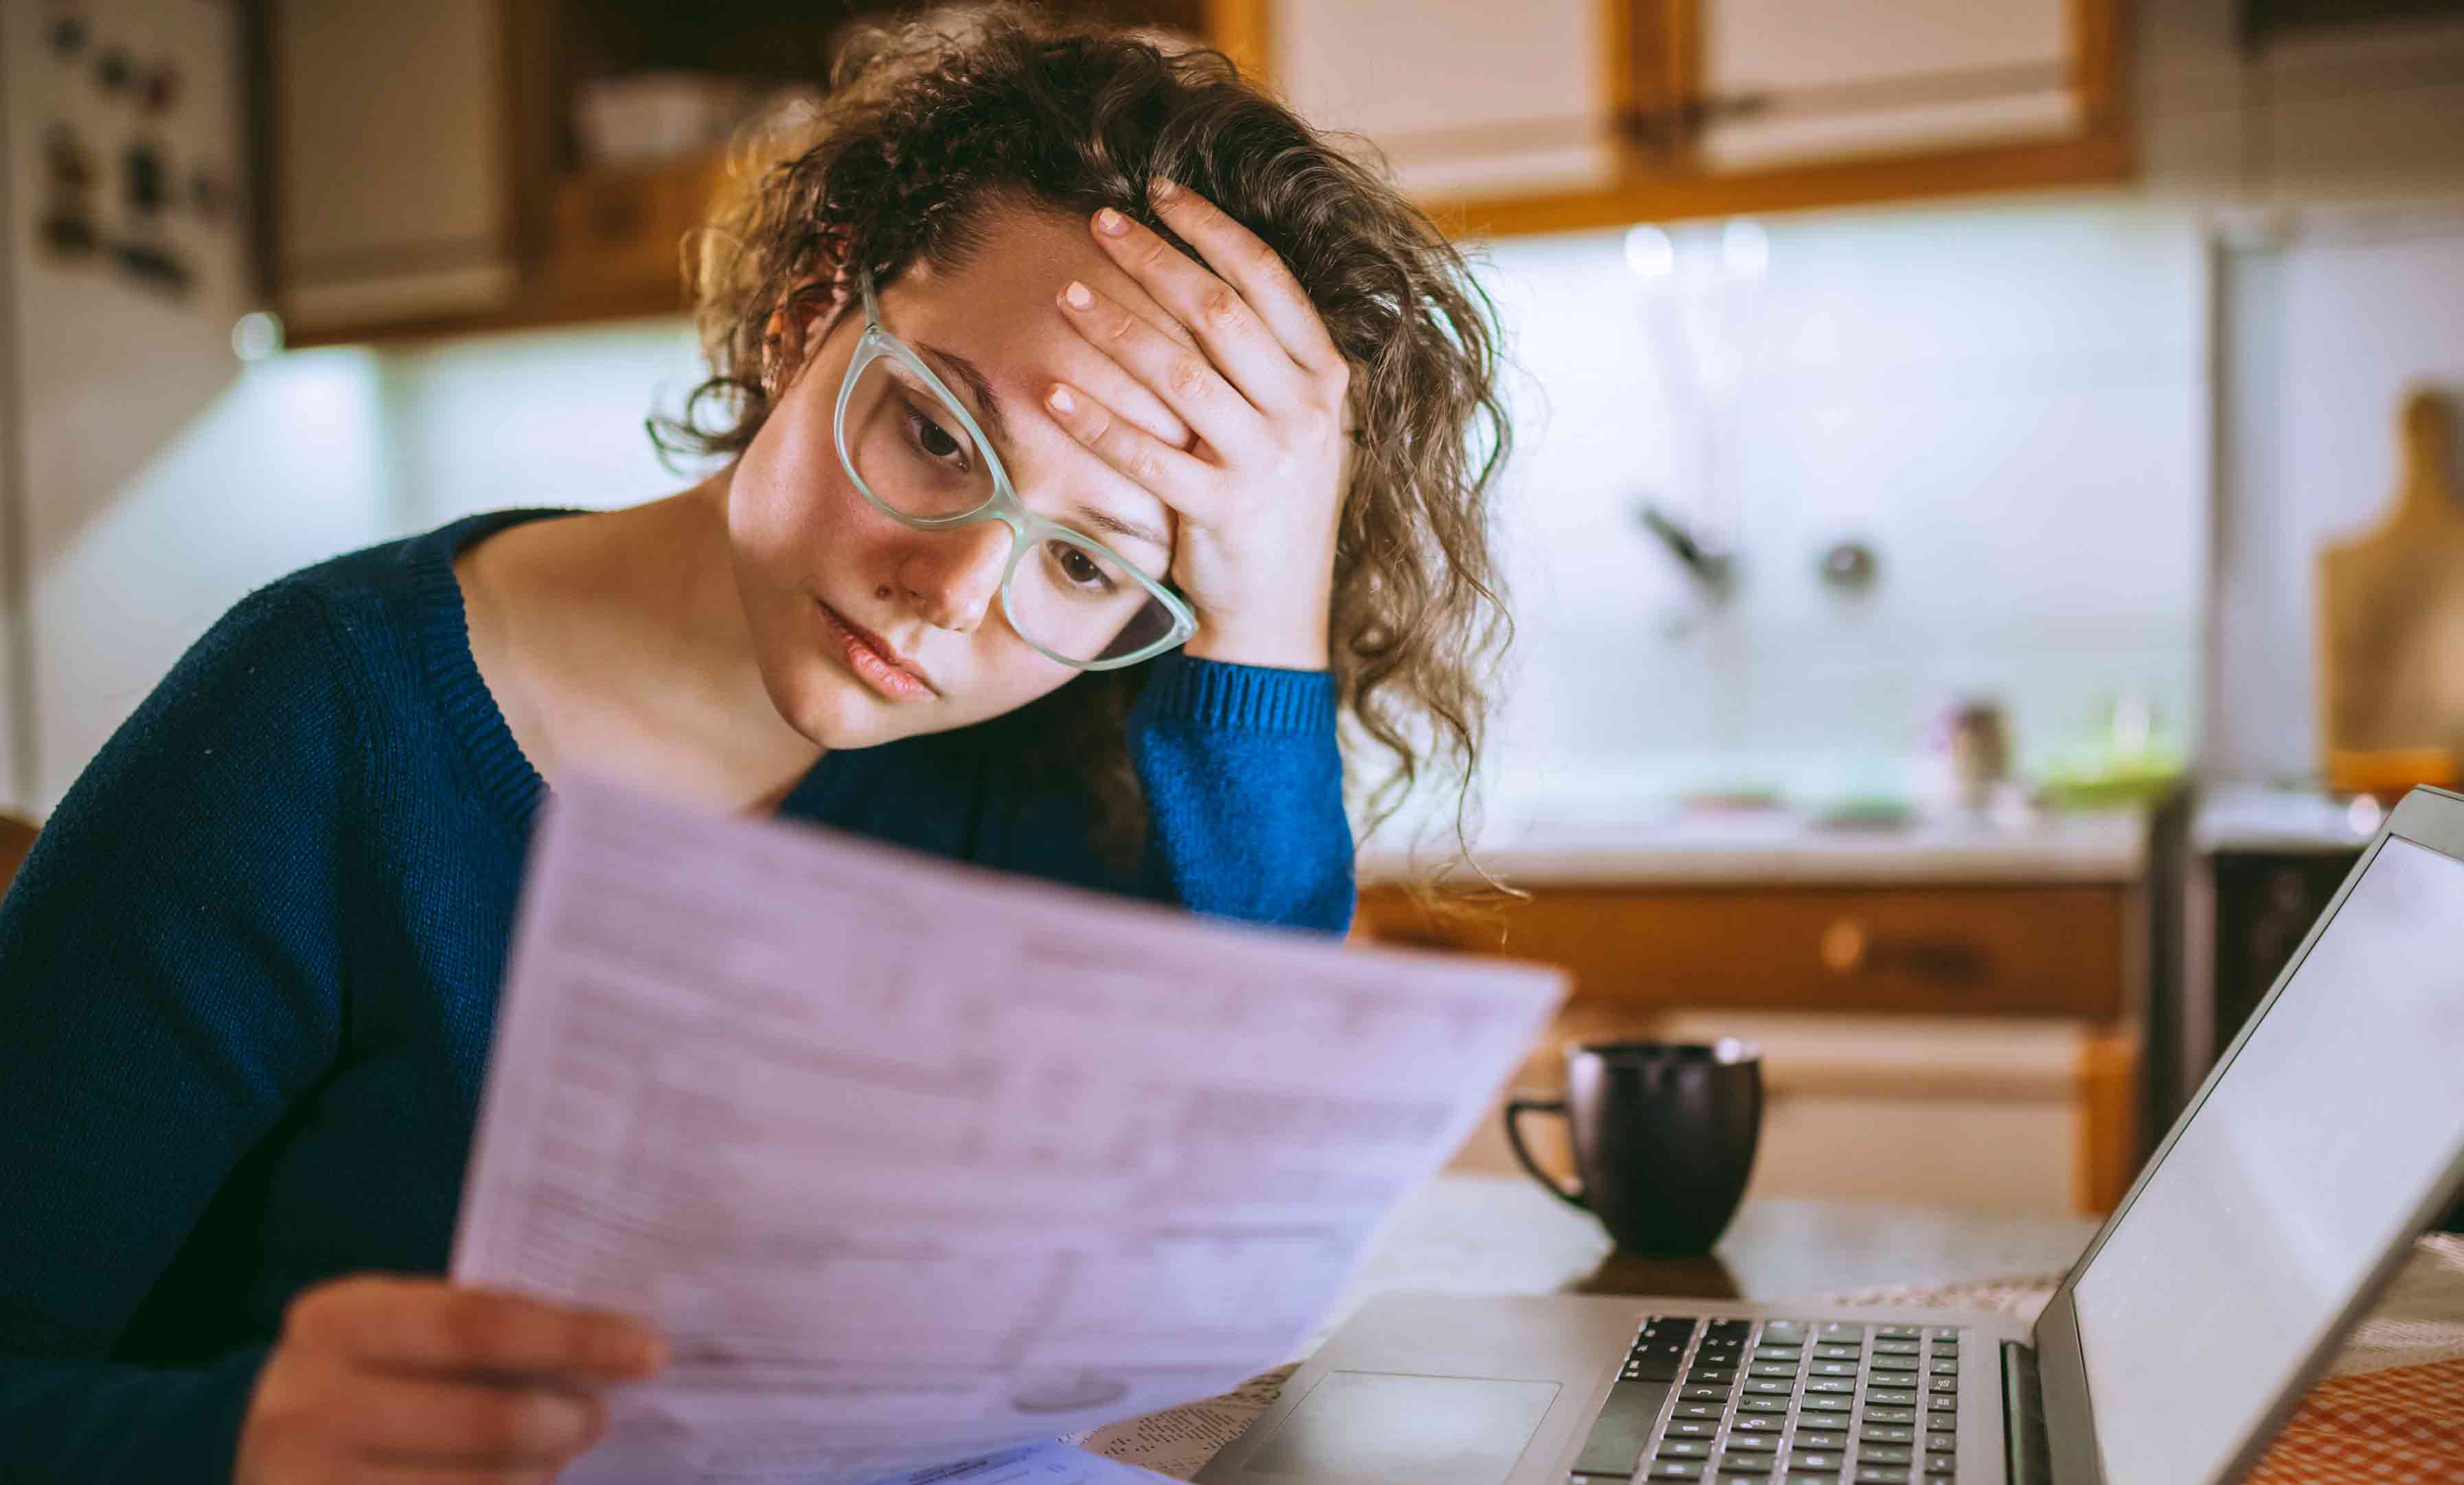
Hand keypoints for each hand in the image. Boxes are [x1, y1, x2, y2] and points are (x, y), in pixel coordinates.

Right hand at [235, 1274, 665, 1484]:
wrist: (253, 1456)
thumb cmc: (362, 1378)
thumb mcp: (396, 1331)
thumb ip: (481, 1331)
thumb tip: (611, 1345)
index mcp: (339, 1323)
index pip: (481, 1324)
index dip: (575, 1339)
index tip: (647, 1350)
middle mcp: (310, 1407)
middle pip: (491, 1423)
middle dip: (569, 1419)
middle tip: (599, 1414)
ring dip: (541, 1475)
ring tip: (551, 1455)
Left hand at [1044, 178, 1350, 670]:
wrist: (1279, 615)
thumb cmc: (1273, 508)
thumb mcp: (1296, 427)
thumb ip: (1267, 361)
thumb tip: (1201, 276)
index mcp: (1325, 379)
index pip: (1267, 279)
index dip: (1210, 228)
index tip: (1158, 192)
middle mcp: (1304, 414)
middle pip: (1219, 312)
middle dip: (1155, 259)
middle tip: (1099, 223)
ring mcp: (1266, 463)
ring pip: (1181, 375)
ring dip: (1116, 329)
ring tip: (1065, 295)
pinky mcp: (1222, 512)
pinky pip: (1148, 455)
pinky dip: (1096, 421)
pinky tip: (1052, 391)